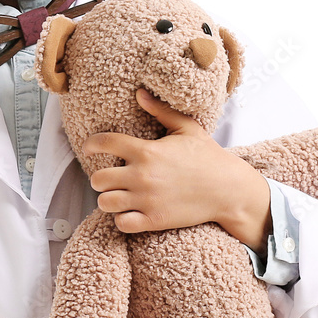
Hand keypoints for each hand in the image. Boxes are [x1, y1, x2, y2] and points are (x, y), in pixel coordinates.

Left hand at [84, 88, 271, 250]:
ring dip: (108, 200)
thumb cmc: (208, 156)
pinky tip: (130, 213)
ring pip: (105, 203)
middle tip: (110, 178)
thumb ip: (160, 111)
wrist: (228, 189)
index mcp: (147, 151)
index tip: (89, 148)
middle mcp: (142, 175)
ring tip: (117, 196)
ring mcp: (147, 200)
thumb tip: (139, 93)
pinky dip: (122, 219)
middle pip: (98, 179)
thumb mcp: (187, 128)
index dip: (91, 144)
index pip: (105, 143)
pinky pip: (121, 224)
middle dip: (100, 179)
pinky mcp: (154, 220)